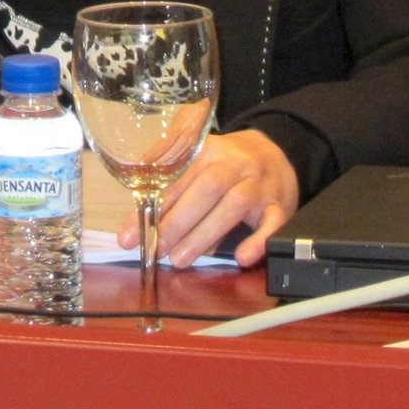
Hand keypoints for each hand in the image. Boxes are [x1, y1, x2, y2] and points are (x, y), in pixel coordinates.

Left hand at [116, 129, 299, 268]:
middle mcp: (234, 163)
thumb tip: (135, 215)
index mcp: (208, 150)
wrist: (275, 155)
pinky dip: (259, 240)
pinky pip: (273, 222)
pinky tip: (241, 257)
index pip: (177, 178)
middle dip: (178, 221)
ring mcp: (258, 184)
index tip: (130, 235)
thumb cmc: (226, 163)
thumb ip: (167, 180)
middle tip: (157, 249)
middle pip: (206, 188)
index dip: (153, 207)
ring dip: (205, 234)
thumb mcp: (198, 159)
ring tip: (180, 259)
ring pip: (234, 205)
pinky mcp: (279, 205)